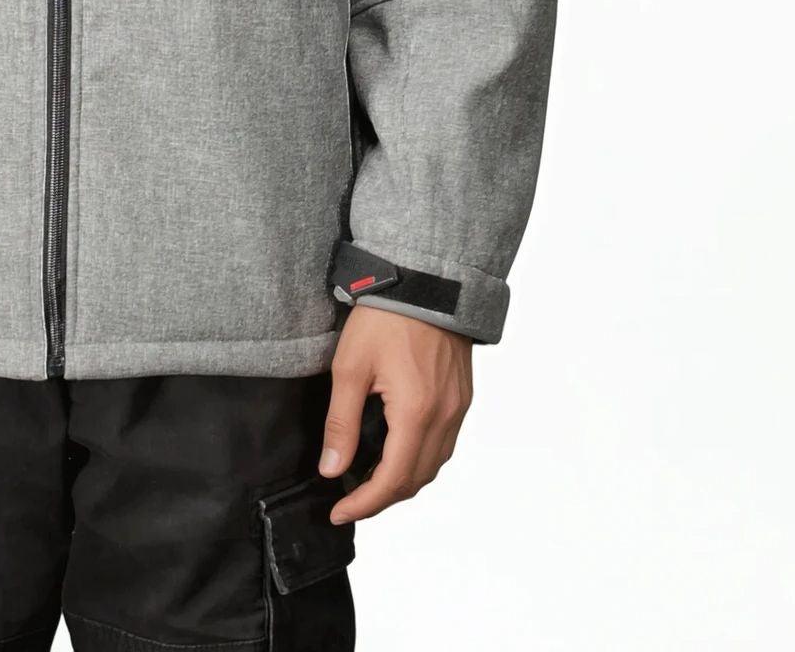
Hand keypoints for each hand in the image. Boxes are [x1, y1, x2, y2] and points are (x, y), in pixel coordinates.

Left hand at [319, 305, 472, 522]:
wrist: (425, 280)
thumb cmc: (386, 317)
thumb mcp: (351, 367)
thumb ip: (341, 423)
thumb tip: (333, 470)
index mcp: (416, 413)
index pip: (392, 480)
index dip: (365, 504)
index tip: (339, 513)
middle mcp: (445, 417)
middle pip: (417, 479)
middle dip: (383, 497)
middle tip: (350, 501)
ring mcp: (458, 407)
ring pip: (434, 464)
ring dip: (404, 480)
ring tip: (371, 480)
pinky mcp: (462, 396)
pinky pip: (445, 443)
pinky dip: (421, 458)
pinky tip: (398, 450)